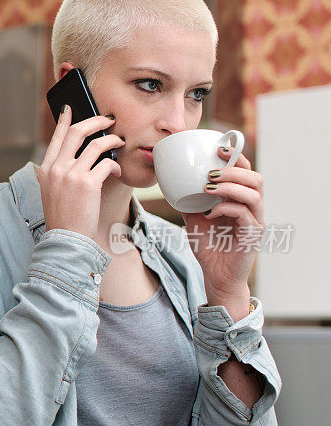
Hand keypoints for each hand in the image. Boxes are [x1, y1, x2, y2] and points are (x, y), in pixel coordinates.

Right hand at [37, 106, 123, 238]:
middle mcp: (56, 168)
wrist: (65, 240)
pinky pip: (107, 163)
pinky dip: (115, 164)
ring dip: (112, 140)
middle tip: (108, 120)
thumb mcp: (53, 192)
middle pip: (77, 132)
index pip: (56, 137)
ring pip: (96, 144)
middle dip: (96, 121)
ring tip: (119, 142)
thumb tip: (83, 154)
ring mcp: (71, 174)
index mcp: (46, 169)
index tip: (70, 108)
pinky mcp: (87, 183)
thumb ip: (61, 172)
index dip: (64, 121)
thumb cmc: (64, 218)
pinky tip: (117, 169)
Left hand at [181, 148, 263, 318]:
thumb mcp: (193, 219)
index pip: (246, 171)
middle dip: (233, 170)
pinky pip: (245, 214)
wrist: (216, 275)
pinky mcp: (253, 234)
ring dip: (229, 186)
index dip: (236, 157)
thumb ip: (188, 201)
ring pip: (254, 193)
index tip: (218, 149)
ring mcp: (255, 220)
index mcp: (241, 199)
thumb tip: (170, 183)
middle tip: (210, 172)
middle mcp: (252, 207)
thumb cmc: (209, 246)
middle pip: (255, 178)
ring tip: (207, 188)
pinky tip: (209, 213)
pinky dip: (225, 208)